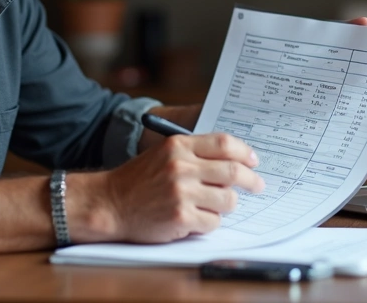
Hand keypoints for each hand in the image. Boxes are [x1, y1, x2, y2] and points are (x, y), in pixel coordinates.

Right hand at [97, 133, 264, 242]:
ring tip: (214, 206)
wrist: (109, 204)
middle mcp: (181, 167)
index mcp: (178, 146)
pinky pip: (213, 222)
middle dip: (251, 181)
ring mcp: (181, 193)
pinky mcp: (180, 218)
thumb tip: (235, 161)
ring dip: (226, 205)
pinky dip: (209, 223)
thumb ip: (195, 153)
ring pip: (227, 200)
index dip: (245, 153)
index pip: (224, 144)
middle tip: (257, 186)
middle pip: (233, 172)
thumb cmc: (138, 180)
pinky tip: (195, 220)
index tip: (253, 161)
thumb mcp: (164, 154)